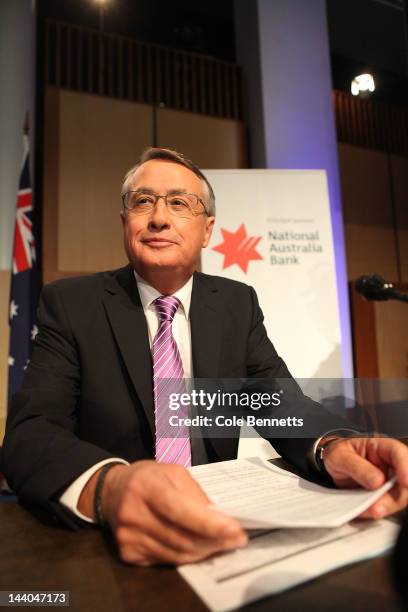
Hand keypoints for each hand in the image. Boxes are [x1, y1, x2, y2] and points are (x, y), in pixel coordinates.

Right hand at [101, 461, 247, 565]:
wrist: (112, 491)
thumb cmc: (148, 478)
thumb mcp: (172, 472)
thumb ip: (195, 493)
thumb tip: (219, 518)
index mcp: (146, 486)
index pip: (180, 510)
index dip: (209, 524)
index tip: (234, 530)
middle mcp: (133, 513)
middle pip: (181, 537)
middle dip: (214, 541)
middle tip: (235, 539)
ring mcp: (129, 536)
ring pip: (177, 554)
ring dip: (203, 551)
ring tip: (220, 544)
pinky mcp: (128, 553)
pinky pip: (166, 561)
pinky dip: (186, 557)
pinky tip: (197, 547)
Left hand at [323, 437, 407, 518]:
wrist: (332, 465)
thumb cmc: (339, 454)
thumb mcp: (340, 455)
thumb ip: (357, 467)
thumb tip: (377, 482)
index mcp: (381, 446)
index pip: (398, 453)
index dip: (405, 468)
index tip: (405, 483)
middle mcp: (390, 464)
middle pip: (404, 480)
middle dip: (394, 496)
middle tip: (377, 506)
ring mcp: (389, 481)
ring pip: (398, 497)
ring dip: (386, 506)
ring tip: (369, 510)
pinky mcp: (384, 496)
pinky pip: (386, 506)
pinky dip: (376, 511)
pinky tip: (363, 511)